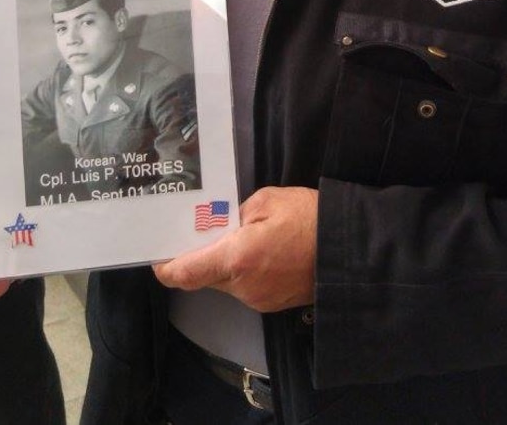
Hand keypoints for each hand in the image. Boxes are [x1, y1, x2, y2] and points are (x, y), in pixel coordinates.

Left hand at [153, 185, 316, 311]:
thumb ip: (235, 214)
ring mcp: (258, 300)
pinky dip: (244, 271)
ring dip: (225, 263)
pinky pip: (245, 287)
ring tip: (239, 236)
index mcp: (236, 259)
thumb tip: (223, 226)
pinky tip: (260, 251)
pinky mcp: (271, 304)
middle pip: (205, 276)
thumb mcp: (266, 201)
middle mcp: (242, 287)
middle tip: (202, 232)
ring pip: (226, 282)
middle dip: (200, 256)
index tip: (157, 257)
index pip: (186, 273)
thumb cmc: (308, 218)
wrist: (348, 249)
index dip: (166, 268)